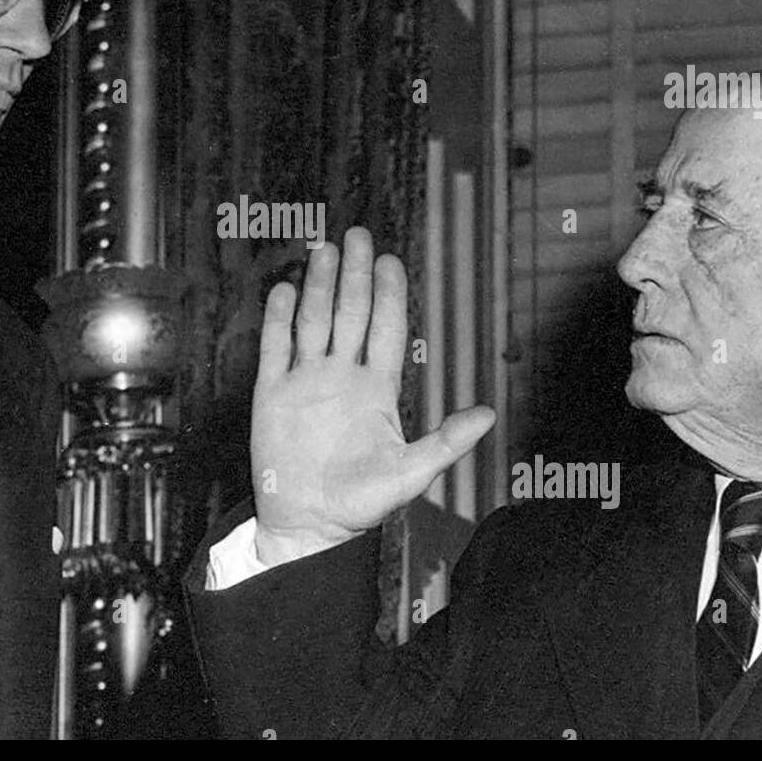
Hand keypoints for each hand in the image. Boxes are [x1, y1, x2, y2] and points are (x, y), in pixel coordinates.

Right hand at [250, 226, 495, 565]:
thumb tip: (488, 415)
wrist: (309, 525)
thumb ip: (446, 442)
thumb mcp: (410, 473)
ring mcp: (305, 381)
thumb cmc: (361, 504)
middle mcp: (342, 376)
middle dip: (353, 275)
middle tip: (356, 235)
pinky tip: (283, 290)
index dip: (389, 294)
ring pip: (312, 321)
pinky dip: (278, 320)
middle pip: (349, 313)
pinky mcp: (272, 394)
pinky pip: (274, 348)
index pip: (386, 328)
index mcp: (377, 388)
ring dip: (317, 287)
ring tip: (322, 251)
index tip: (389, 261)